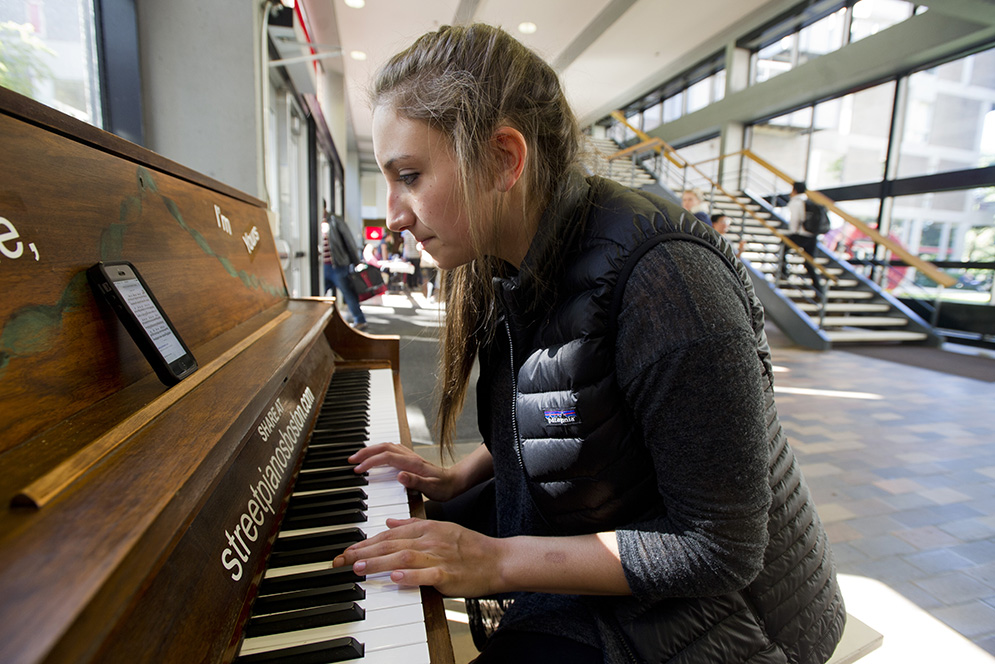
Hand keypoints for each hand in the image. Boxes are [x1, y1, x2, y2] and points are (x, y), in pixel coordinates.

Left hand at [332, 517, 504, 597]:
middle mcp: (430, 540)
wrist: (498, 559)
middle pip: (391, 545)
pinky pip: (425, 575)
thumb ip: (413, 525)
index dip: (366, 542)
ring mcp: (438, 557)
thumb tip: (388, 522)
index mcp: (427, 528)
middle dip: (363, 552)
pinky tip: (394, 578)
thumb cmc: (470, 547)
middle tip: (342, 559)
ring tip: (358, 567)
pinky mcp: (447, 574)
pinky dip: (409, 576)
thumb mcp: (441, 528)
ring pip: (403, 557)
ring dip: (378, 562)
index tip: (348, 550)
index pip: (390, 534)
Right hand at [349, 443, 459, 501]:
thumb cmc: (443, 487)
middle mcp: (410, 457)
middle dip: (365, 452)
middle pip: (383, 447)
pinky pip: (391, 449)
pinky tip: (376, 455)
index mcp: (412, 463)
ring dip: (371, 449)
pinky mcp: (410, 459)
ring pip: (386, 446)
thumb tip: (400, 475)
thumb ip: (415, 482)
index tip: (359, 470)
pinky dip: (379, 450)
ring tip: (358, 457)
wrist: (454, 482)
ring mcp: (410, 456)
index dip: (370, 462)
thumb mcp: (431, 488)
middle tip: (351, 460)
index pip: (386, 457)